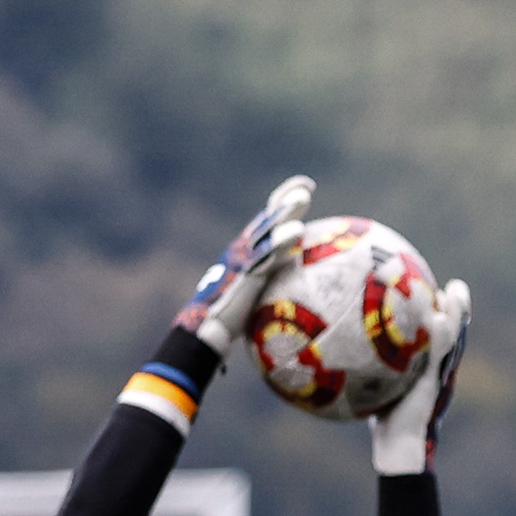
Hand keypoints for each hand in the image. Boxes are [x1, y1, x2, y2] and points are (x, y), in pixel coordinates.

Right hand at [176, 173, 313, 357]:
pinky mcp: (246, 272)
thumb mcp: (257, 290)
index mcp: (247, 251)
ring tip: (303, 198)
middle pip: (267, 217)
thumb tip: (297, 263)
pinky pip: (266, 253)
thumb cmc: (233, 317)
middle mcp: (244, 248)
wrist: (209, 329)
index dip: (283, 201)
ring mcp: (244, 258)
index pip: (266, 220)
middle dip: (284, 197)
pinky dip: (281, 240)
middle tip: (306, 186)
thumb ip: (274, 272)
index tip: (306, 188)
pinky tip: (297, 230)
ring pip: (266, 229)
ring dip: (284, 211)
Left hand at [373, 277, 470, 474]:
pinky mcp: (433, 383)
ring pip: (453, 339)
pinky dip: (441, 336)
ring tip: (455, 291)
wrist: (398, 444)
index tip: (438, 294)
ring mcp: (438, 375)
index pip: (441, 337)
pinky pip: (440, 355)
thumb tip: (346, 352)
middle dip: (458, 308)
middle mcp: (439, 369)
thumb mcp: (381, 387)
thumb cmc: (386, 418)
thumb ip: (375, 368)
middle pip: (455, 333)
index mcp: (430, 367)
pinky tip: (437, 318)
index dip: (444, 316)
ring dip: (456, 314)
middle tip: (455, 287)